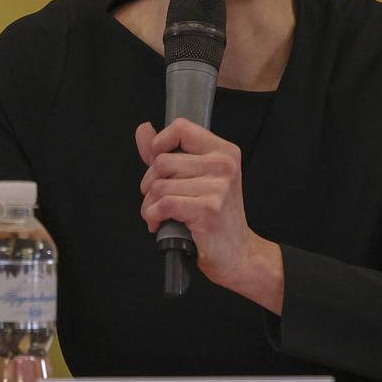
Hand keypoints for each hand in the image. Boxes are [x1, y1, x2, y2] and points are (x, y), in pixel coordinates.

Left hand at [136, 119, 284, 311]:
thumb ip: (167, 152)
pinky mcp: (208, 209)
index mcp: (223, 151)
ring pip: (160, 185)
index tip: (156, 163)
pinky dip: (153, 215)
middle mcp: (224, 164)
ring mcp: (218, 187)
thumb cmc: (215, 217)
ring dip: (150, 204)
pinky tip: (158, 223)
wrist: (238, 254)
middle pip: (162, 161)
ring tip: (158, 214)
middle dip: (149, 184)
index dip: (159, 143)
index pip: (180, 127)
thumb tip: (143, 130)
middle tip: (157, 199)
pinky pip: (164, 204)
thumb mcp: (194, 178)